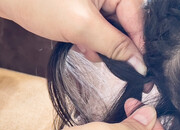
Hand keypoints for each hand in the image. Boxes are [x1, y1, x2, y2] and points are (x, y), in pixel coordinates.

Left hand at [0, 0, 146, 74]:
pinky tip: (75, 41)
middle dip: (112, 46)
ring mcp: (96, 2)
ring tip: (80, 44)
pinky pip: (96, 31)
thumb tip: (139, 64)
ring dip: (98, 45)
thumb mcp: (83, 26)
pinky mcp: (84, 9)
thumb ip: (115, 45)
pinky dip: (88, 40)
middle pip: (125, 28)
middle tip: (96, 52)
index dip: (138, 49)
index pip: (138, 22)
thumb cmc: (39, 2)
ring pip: (110, 33)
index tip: (140, 72)